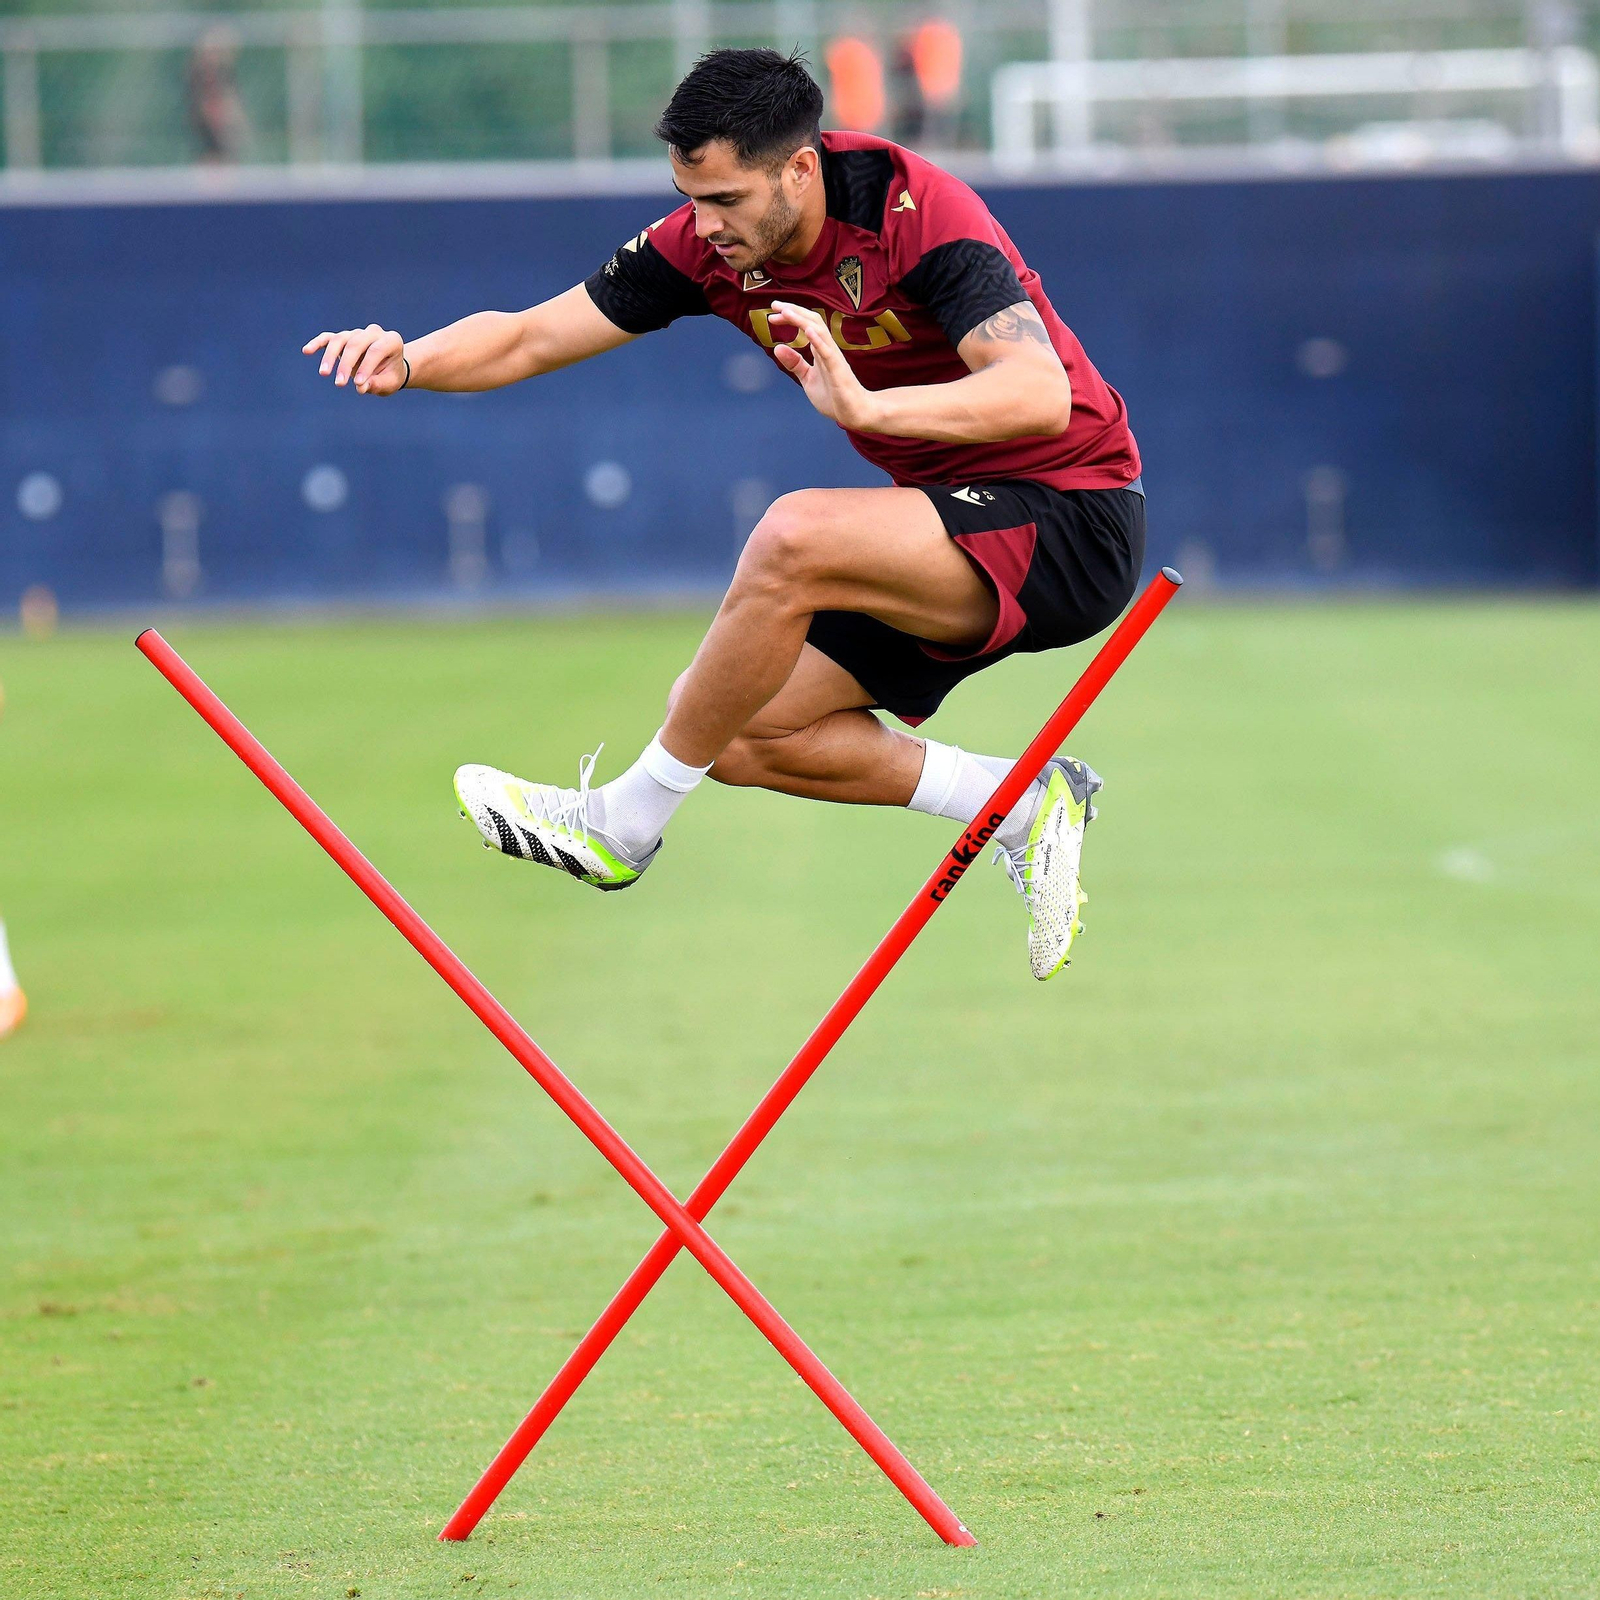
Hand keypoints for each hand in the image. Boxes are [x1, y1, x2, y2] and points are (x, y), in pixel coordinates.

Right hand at [302, 324, 407, 394]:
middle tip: (339, 384)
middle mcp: (373, 332)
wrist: (390, 367)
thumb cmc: (391, 375)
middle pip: (355, 343)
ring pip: (340, 339)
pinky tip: (306, 351)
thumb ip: (377, 384)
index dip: (366, 367)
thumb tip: (360, 387)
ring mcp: (357, 333)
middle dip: (346, 364)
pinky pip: (329, 337)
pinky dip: (317, 343)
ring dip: (330, 356)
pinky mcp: (344, 337)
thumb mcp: (390, 383)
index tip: (357, 384)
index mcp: (391, 340)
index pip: (375, 351)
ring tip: (324, 373)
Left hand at [768, 301, 878, 429]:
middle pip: (813, 321)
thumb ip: (795, 363)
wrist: (854, 413)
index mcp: (821, 350)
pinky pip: (828, 353)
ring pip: (820, 332)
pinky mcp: (838, 372)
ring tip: (786, 311)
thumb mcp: (808, 378)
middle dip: (794, 311)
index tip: (773, 314)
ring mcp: (834, 359)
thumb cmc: (834, 396)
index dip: (790, 317)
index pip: (807, 325)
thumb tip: (776, 348)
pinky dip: (818, 341)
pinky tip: (808, 331)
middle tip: (774, 305)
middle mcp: (828, 349)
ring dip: (802, 320)